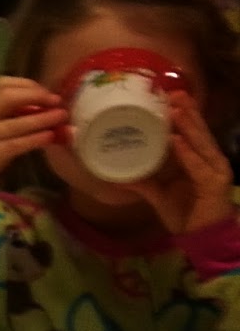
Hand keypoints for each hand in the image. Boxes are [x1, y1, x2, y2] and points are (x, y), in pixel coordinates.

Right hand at [0, 77, 66, 214]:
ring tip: (61, 117)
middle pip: (7, 96)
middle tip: (57, 102)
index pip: (2, 85)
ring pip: (14, 123)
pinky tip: (49, 138)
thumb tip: (45, 111)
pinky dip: (34, 139)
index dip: (28, 85)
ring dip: (42, 118)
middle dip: (36, 96)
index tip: (47, 94)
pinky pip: (14, 144)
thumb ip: (10, 121)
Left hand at [124, 93, 236, 233]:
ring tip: (176, 109)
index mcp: (198, 159)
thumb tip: (116, 177)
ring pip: (201, 144)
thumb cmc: (185, 214)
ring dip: (188, 126)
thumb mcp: (158, 195)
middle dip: (188, 112)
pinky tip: (177, 141)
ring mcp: (215, 171)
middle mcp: (209, 160)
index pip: (192, 132)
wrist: (202, 238)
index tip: (170, 96)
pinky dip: (187, 154)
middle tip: (175, 92)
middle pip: (198, 132)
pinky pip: (199, 166)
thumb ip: (141, 184)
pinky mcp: (215, 184)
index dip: (184, 114)